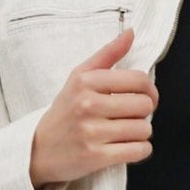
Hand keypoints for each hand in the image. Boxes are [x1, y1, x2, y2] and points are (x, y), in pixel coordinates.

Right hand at [28, 28, 157, 189]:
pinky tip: (131, 147)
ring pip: (143, 129)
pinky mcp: (95, 157)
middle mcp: (88, 105)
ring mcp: (91, 132)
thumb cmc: (66, 111)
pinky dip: (141, 150)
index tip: (146, 97)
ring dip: (143, 133)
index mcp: (86, 81)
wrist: (39, 149)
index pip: (138, 80)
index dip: (150, 90)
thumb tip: (131, 32)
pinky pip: (137, 151)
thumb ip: (107, 55)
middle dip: (145, 113)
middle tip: (134, 117)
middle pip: (143, 105)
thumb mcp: (79, 77)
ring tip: (129, 132)